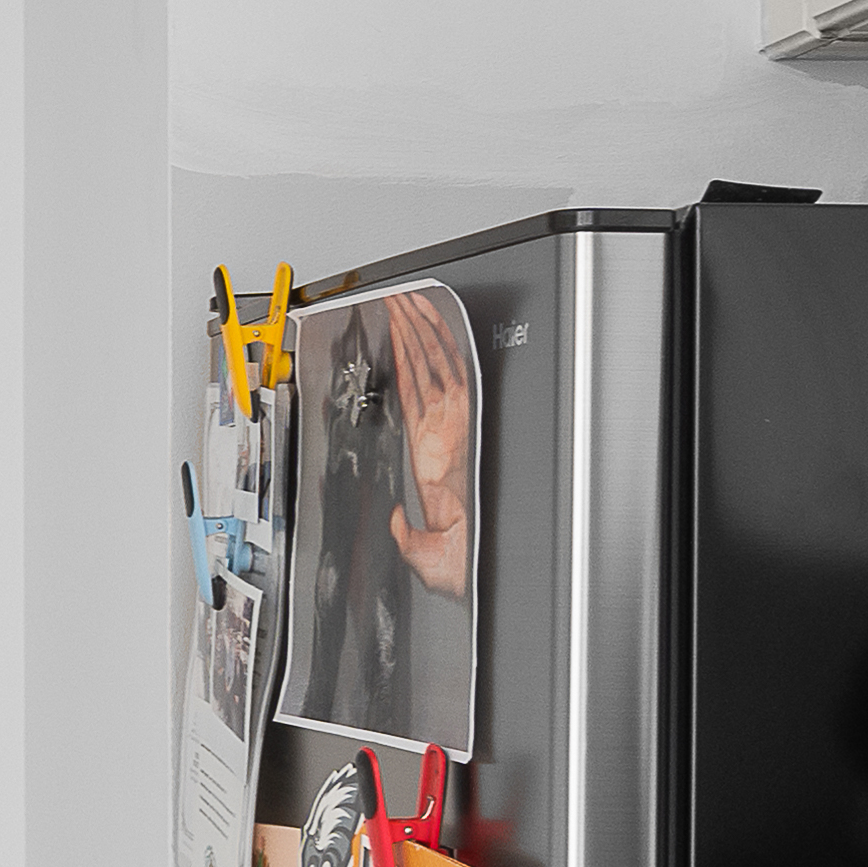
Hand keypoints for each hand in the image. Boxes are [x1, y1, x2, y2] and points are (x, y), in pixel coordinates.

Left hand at [387, 295, 474, 597]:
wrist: (473, 567)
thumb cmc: (458, 561)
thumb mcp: (419, 552)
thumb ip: (404, 533)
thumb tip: (397, 520)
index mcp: (434, 457)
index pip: (414, 397)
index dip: (403, 361)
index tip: (394, 332)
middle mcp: (442, 436)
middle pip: (422, 371)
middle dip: (410, 331)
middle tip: (398, 299)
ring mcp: (449, 428)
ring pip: (430, 365)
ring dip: (416, 328)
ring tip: (403, 299)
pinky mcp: (457, 427)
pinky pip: (444, 375)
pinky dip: (434, 344)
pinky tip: (420, 321)